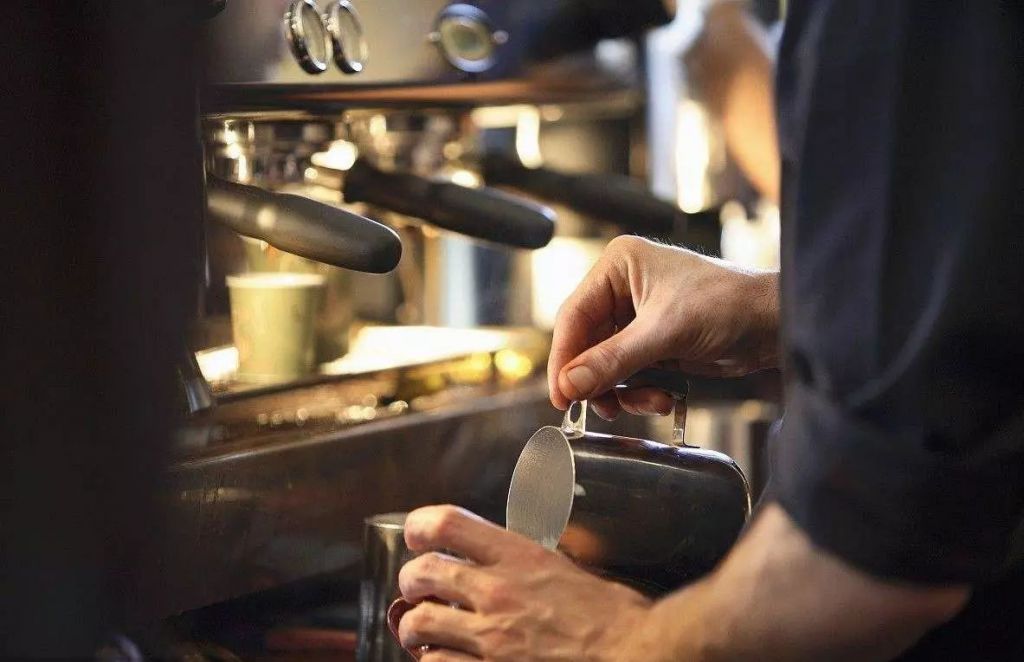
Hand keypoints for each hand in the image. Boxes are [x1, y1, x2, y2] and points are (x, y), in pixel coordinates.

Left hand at [396, 505, 651, 661]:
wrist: (635, 655)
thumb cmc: (615, 617)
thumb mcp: (569, 569)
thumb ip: (528, 562)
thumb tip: (504, 559)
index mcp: (519, 557)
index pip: (449, 524)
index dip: (422, 525)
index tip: (417, 534)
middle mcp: (498, 592)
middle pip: (424, 572)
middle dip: (411, 578)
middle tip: (415, 584)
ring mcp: (491, 638)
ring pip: (420, 622)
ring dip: (414, 624)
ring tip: (419, 627)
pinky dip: (432, 660)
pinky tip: (440, 658)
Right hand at [548, 236, 777, 418]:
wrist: (773, 323)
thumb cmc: (729, 304)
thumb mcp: (665, 333)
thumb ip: (613, 360)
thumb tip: (569, 383)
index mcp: (619, 266)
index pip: (574, 316)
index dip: (564, 358)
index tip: (561, 394)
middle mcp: (623, 288)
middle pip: (586, 344)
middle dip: (597, 379)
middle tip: (599, 407)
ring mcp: (637, 317)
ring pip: (605, 364)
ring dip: (621, 390)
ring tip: (647, 400)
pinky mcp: (653, 342)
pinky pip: (628, 374)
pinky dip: (639, 391)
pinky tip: (661, 396)